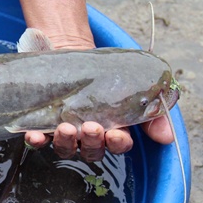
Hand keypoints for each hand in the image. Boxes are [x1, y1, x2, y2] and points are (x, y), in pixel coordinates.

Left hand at [21, 35, 172, 161]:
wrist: (71, 52)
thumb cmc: (105, 74)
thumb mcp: (133, 87)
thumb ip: (154, 112)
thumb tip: (168, 137)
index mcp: (112, 131)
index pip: (117, 146)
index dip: (118, 143)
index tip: (117, 134)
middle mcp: (88, 137)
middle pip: (92, 150)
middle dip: (92, 141)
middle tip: (91, 126)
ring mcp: (65, 132)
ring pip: (66, 148)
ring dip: (66, 141)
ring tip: (65, 127)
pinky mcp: (43, 124)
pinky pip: (39, 140)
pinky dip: (36, 140)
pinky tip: (34, 135)